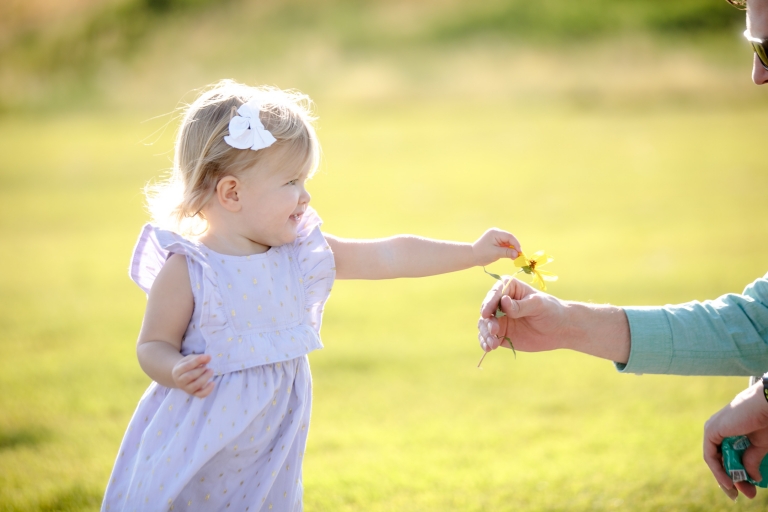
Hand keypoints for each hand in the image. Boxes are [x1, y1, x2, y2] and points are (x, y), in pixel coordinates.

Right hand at [171, 354, 214, 397]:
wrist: (182, 376)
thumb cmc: (187, 366)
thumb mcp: (190, 359)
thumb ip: (198, 358)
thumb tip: (208, 358)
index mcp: (177, 371)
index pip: (187, 366)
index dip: (198, 361)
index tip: (207, 357)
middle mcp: (180, 382)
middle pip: (190, 376)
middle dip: (201, 370)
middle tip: (207, 366)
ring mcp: (186, 389)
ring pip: (196, 385)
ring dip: (205, 377)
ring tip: (210, 371)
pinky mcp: (194, 394)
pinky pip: (201, 395)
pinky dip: (208, 390)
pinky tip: (213, 383)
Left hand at [471, 228, 520, 266]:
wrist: (472, 256)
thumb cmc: (482, 254)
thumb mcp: (495, 253)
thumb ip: (507, 253)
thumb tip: (517, 254)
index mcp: (495, 233)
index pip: (509, 236)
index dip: (516, 244)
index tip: (520, 252)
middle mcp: (497, 233)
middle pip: (510, 239)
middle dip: (515, 247)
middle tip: (519, 256)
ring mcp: (497, 237)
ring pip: (509, 243)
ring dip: (512, 250)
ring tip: (515, 258)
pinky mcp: (497, 242)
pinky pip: (506, 246)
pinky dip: (509, 251)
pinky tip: (511, 257)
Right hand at [477, 276, 568, 352]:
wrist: (560, 330)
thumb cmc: (550, 310)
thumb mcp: (537, 305)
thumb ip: (520, 305)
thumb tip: (503, 301)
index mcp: (509, 289)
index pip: (495, 293)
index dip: (488, 302)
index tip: (486, 313)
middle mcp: (500, 303)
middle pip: (486, 310)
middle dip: (487, 321)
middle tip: (494, 330)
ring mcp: (499, 319)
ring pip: (484, 325)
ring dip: (485, 334)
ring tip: (493, 344)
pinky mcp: (500, 334)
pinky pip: (488, 338)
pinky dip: (485, 343)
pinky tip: (489, 348)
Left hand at [703, 382, 767, 499]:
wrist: (766, 406)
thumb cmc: (765, 421)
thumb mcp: (758, 446)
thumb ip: (751, 460)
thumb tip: (751, 479)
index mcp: (729, 431)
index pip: (726, 456)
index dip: (734, 474)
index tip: (745, 489)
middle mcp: (718, 430)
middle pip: (719, 459)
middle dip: (730, 479)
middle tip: (742, 495)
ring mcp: (713, 429)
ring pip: (714, 460)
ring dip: (724, 478)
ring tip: (736, 491)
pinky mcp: (711, 431)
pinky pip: (710, 456)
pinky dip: (718, 470)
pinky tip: (728, 482)